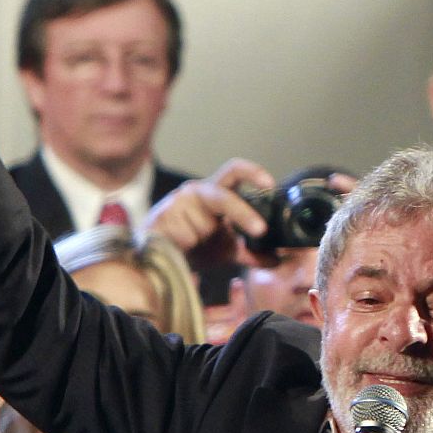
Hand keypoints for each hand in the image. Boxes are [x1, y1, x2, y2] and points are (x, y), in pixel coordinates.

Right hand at [142, 158, 273, 268]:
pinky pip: (186, 238)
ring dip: (205, 244)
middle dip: (243, 213)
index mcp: (214, 193)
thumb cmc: (192, 245)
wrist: (155, 254)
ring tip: (193, 247)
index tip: (269, 184)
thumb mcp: (225, 249)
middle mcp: (196, 191)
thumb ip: (250, 252)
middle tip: (259, 230)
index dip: (253, 172)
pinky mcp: (161, 216)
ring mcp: (177, 202)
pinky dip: (188, 249)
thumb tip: (277, 260)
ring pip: (205, 227)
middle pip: (223, 197)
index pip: (234, 172)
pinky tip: (179, 248)